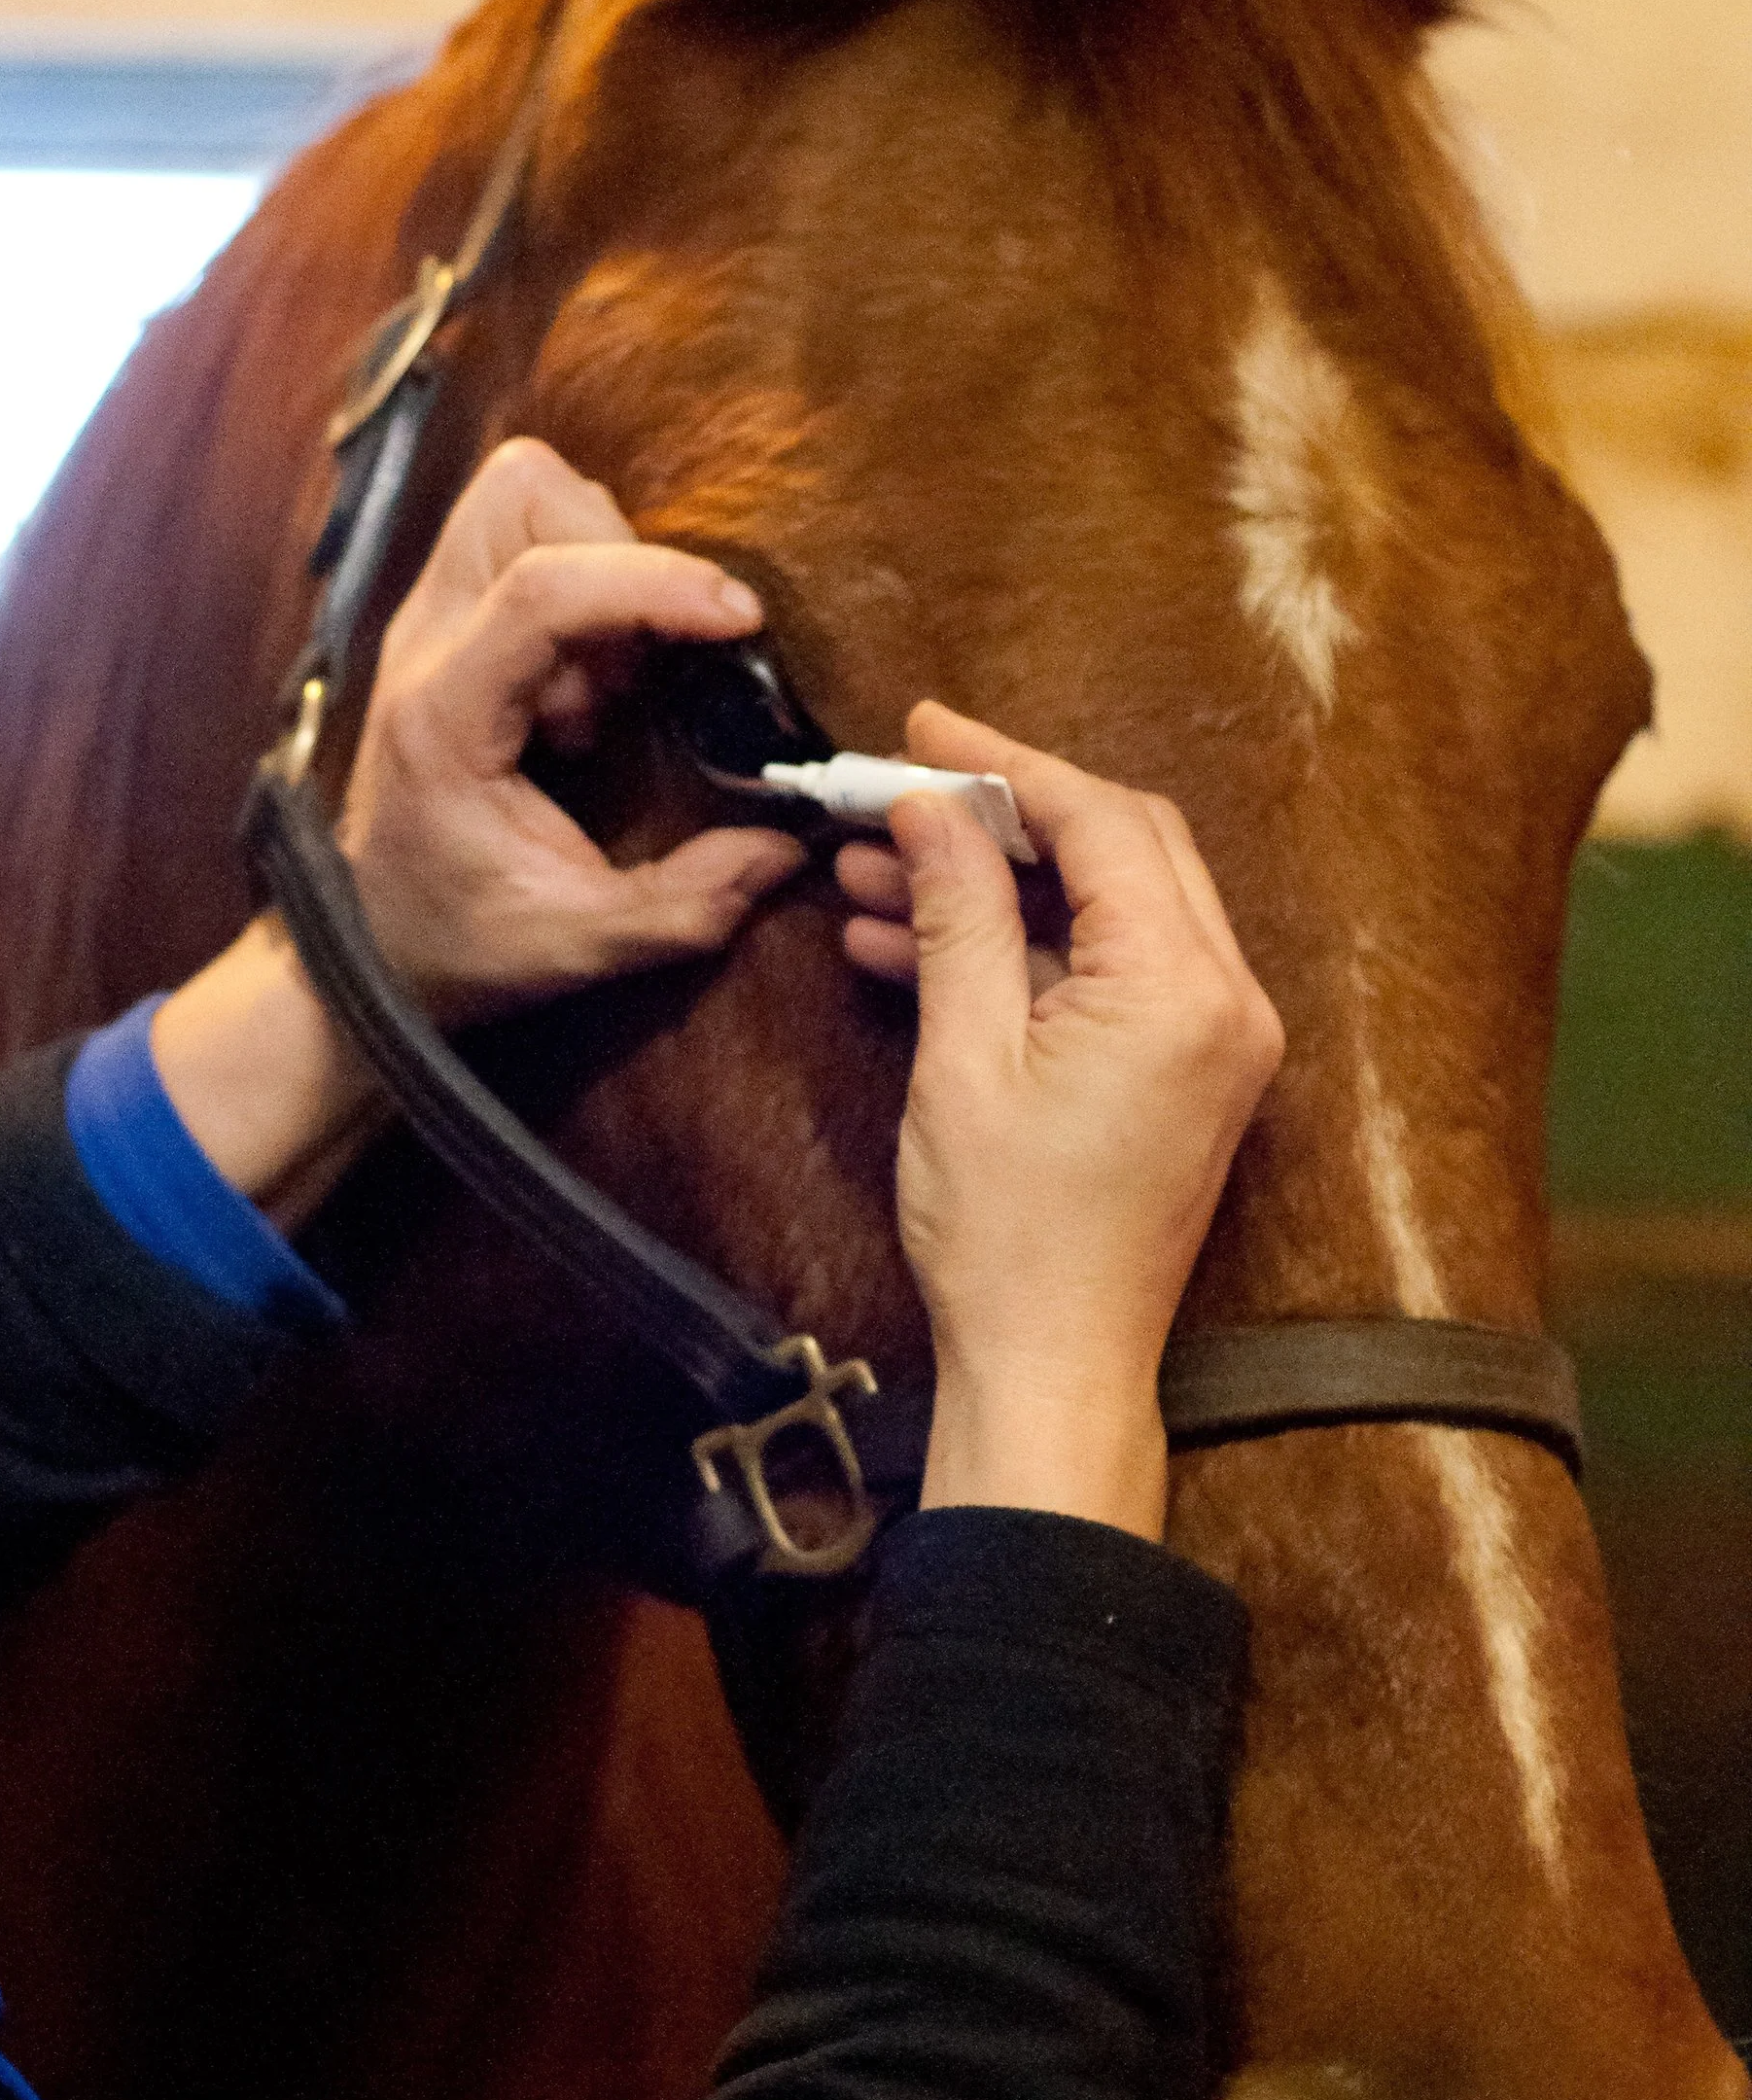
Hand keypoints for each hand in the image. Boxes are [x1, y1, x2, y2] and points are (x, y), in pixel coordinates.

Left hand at [152, 440, 803, 1229]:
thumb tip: (782, 849)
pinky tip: (591, 686)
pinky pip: (522, 535)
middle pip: (519, 493)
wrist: (365, 947)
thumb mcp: (576, 946)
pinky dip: (584, 577)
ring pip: (519, 493)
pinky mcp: (448, 620)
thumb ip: (684, 903)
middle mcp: (424, 640)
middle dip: (620, 548)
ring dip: (601, 556)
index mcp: (443, 712)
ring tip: (617, 672)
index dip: (651, 584)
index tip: (737, 619)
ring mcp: (428, 619)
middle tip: (649, 658)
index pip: (539, 590)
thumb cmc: (455, 943)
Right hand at [837, 701, 1282, 1536]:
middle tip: (901, 789)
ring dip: (999, 883)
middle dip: (1004, 811)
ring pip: (1109, 907)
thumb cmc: (1009, 1234)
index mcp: (1183, 987)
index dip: (1003, 763)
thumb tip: (931, 808)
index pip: (1101, 821)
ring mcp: (1214, 1040)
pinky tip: (910, 944)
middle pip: (1122, 846)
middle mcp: (1225, 1000)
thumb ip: (957, 913)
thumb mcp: (962, 1056)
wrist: (1053, 1366)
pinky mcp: (1186, 1075)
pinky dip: (1023, 949)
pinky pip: (1108, 972)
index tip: (919, 733)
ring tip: (874, 875)